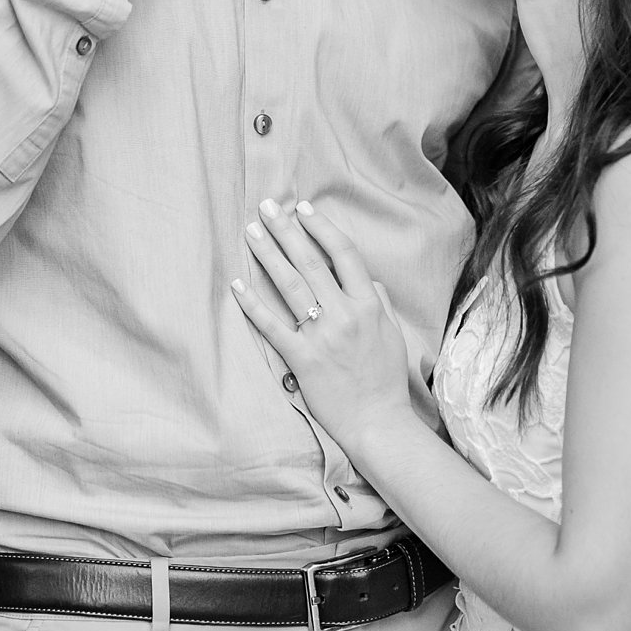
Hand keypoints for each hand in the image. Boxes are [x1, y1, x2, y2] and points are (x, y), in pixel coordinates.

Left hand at [231, 201, 413, 459]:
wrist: (378, 422)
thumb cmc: (386, 380)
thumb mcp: (393, 335)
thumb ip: (380, 303)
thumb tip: (368, 280)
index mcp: (369, 305)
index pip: (343, 254)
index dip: (321, 228)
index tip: (304, 209)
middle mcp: (345, 314)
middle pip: (311, 262)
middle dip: (287, 231)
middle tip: (267, 207)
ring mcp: (322, 336)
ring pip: (291, 286)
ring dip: (269, 255)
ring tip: (252, 232)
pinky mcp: (302, 359)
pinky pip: (272, 326)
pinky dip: (253, 304)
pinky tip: (237, 284)